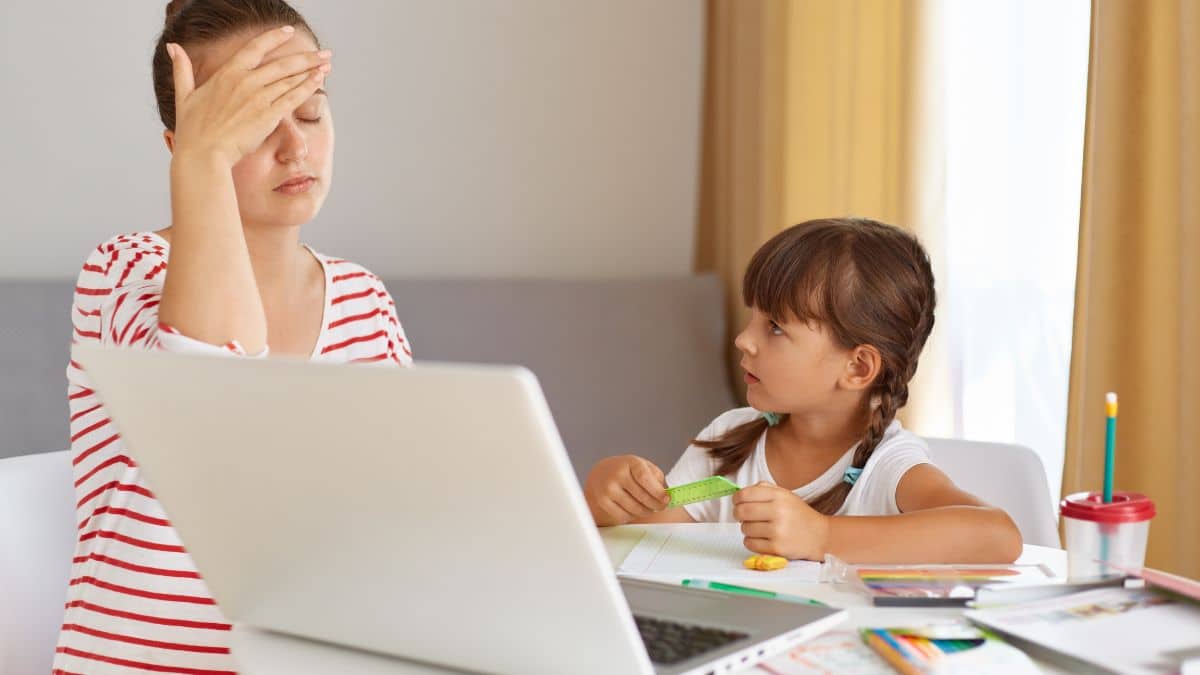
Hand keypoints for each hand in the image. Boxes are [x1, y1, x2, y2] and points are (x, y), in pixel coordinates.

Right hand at [168, 26, 331, 167]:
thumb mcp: (184, 94)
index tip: (289, 31)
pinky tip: (320, 80)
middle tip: (325, 52)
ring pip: (290, 79)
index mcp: (227, 73)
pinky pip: (293, 97)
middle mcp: (245, 81)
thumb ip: (182, 69)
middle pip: (282, 63)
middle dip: (307, 57)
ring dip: (312, 70)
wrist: (203, 154)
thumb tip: (173, 47)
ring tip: (327, 64)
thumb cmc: (192, 130)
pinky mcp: (268, 115)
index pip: (255, 47)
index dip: (274, 37)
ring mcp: (258, 97)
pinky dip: (308, 87)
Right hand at [583, 455, 670, 525]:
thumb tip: (666, 494)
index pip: (645, 478)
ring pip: (634, 509)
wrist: (601, 474)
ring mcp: (608, 488)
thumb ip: (656, 477)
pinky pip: (623, 516)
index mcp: (630, 462)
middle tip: (661, 506)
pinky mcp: (602, 501)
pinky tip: (633, 509)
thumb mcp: (642, 465)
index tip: (666, 499)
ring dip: (645, 511)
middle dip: (656, 505)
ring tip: (648, 507)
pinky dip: (632, 516)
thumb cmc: (626, 470)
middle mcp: (617, 474)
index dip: (657, 491)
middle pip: (642, 496)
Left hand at [733, 481, 830, 559]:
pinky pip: (750, 544)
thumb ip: (764, 489)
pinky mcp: (777, 548)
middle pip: (742, 512)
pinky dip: (752, 542)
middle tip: (742, 516)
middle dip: (738, 514)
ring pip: (745, 528)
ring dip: (747, 529)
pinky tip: (762, 539)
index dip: (736, 498)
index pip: (745, 494)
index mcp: (780, 496)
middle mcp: (779, 512)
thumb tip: (739, 493)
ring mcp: (778, 531)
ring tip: (759, 528)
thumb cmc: (799, 515)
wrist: (820, 537)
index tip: (737, 502)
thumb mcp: (785, 495)